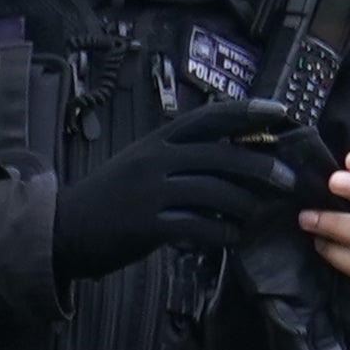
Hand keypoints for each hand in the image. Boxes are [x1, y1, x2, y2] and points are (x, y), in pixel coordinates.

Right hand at [47, 98, 317, 276]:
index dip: (247, 112)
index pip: (210, 118)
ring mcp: (151, 192)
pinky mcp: (148, 225)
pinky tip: (233, 237)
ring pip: (215, 191)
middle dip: (260, 167)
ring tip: (256, 214)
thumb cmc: (108, 198)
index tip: (279, 112)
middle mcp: (156, 160)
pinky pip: (198, 225)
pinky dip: (222, 232)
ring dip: (245, 204)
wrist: (64, 228)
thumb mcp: (139, 163)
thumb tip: (228, 157)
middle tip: (286, 180)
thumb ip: (177, 156)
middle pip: (222, 156)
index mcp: (157, 141)